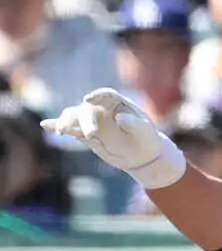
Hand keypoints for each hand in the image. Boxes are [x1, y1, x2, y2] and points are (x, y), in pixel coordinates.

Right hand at [41, 88, 185, 189]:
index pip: (105, 94)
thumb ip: (134, 124)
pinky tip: (46, 125)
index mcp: (117, 102)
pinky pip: (70, 128)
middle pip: (87, 109)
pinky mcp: (84, 133)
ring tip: (62, 131)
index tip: (88, 99)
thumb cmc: (146, 139)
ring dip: (67, 122)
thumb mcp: (145, 132)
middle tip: (91, 135)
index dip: (96, 95)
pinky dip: (57, 126)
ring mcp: (91, 120)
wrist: (142, 156)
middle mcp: (101, 108)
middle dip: (86, 120)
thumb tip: (119, 118)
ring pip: (74, 116)